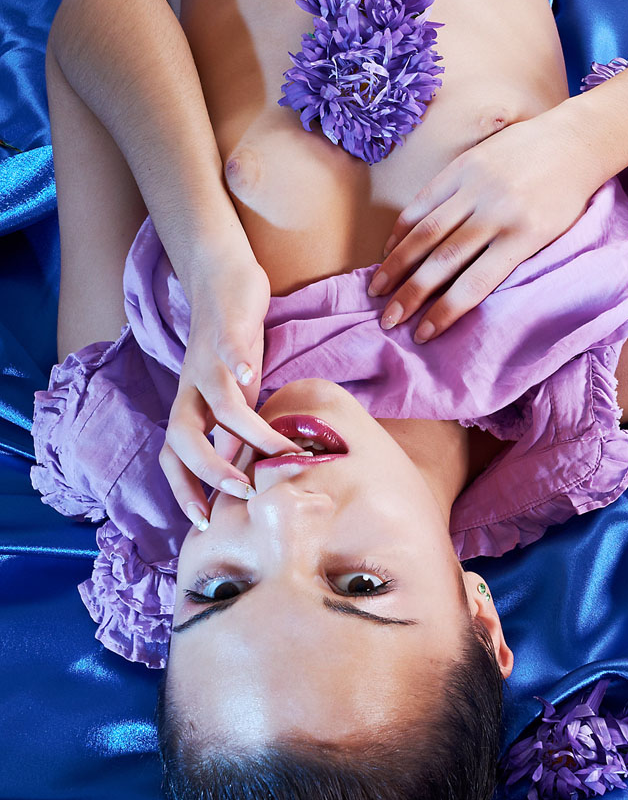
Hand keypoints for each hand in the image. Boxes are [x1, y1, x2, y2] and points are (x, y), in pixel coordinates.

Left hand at [158, 255, 296, 527]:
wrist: (219, 276)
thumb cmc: (229, 345)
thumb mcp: (233, 395)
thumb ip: (235, 432)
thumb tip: (248, 477)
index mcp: (192, 406)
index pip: (175, 458)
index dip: (184, 491)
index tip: (204, 523)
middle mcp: (193, 387)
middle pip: (182, 437)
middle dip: (208, 471)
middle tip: (242, 493)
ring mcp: (209, 357)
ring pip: (219, 401)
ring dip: (247, 431)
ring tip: (281, 450)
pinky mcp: (228, 327)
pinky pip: (229, 347)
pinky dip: (236, 362)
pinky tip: (251, 373)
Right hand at [368, 107, 604, 341]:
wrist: (575, 142)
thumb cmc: (565, 199)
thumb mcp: (549, 237)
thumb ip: (509, 260)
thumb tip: (462, 294)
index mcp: (524, 236)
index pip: (475, 284)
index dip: (444, 312)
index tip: (422, 335)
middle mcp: (497, 211)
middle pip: (443, 260)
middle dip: (411, 294)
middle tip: (388, 320)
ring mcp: (477, 185)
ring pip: (426, 231)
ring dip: (397, 264)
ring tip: (377, 289)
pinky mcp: (463, 165)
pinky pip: (424, 199)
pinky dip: (403, 227)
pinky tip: (389, 250)